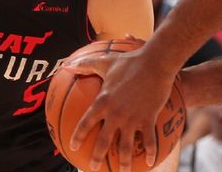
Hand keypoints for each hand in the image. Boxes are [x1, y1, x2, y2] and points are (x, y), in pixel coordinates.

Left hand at [67, 46, 176, 171]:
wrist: (155, 64)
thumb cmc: (129, 61)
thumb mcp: (105, 61)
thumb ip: (85, 64)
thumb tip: (67, 64)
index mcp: (103, 101)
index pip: (86, 122)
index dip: (79, 136)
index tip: (73, 146)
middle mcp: (116, 114)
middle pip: (104, 141)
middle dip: (97, 157)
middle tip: (92, 168)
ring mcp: (132, 119)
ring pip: (126, 147)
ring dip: (124, 162)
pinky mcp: (148, 119)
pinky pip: (148, 141)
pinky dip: (150, 153)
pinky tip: (150, 162)